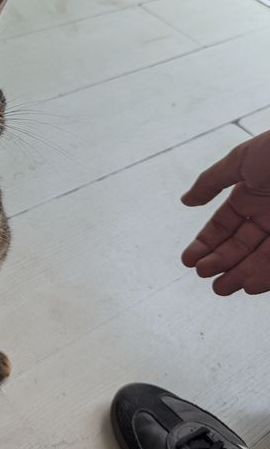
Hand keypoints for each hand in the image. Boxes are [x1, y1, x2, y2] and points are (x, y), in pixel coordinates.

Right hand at [181, 130, 269, 294]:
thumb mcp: (240, 161)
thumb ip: (211, 182)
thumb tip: (185, 201)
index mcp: (252, 194)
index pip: (224, 225)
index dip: (206, 242)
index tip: (189, 259)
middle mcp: (269, 215)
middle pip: (241, 245)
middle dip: (220, 262)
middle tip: (203, 275)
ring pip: (260, 259)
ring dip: (240, 275)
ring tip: (221, 288)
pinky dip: (266, 276)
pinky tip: (248, 285)